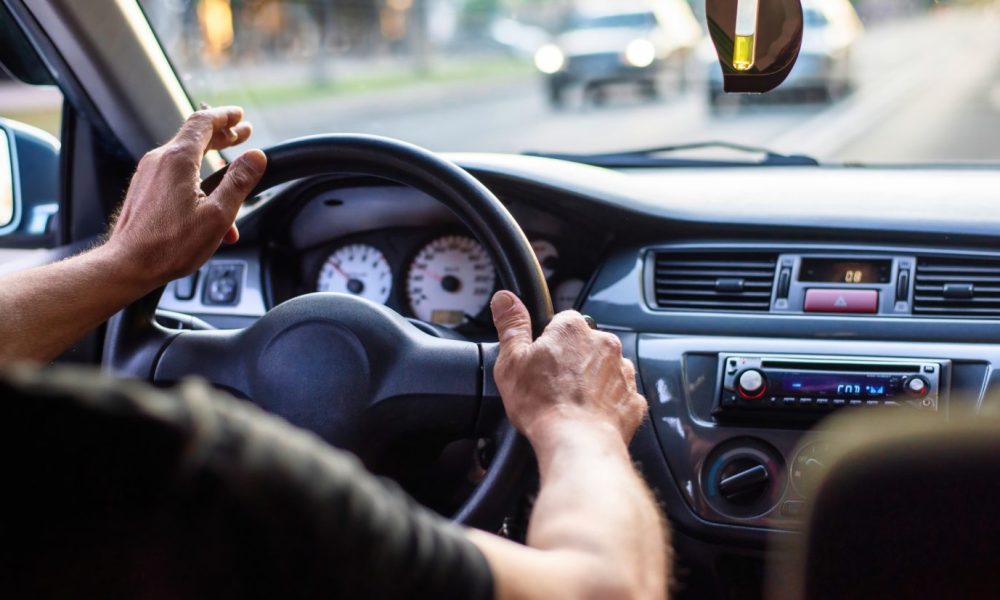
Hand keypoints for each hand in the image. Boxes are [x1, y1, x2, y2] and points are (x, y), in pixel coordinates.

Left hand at [106, 106, 265, 287]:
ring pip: (185, 157)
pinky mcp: (144, 189)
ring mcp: (148, 174)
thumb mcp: (218, 214)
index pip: (203, 122)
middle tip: (243, 133)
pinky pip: (174, 175)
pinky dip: (197, 178)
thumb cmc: (170, 245)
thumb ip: (239, 182)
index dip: (225, 116)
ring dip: (211, 159)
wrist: (128, 264)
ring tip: (232, 170)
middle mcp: (159, 160)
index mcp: (178, 160)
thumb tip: (256, 157)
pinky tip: (211, 203)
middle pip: (194, 136)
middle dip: (222, 134)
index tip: (240, 116)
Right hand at [490, 290, 645, 444]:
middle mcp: (604, 344)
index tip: (541, 361)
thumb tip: (504, 299)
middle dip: (572, 361)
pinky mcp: (633, 399)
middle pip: (585, 345)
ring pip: (605, 369)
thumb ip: (511, 325)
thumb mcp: (512, 361)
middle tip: (552, 386)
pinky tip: (589, 416)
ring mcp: (623, 372)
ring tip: (570, 404)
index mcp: (573, 329)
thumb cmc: (542, 404)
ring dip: (591, 381)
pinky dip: (607, 404)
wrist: (577, 443)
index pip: (562, 321)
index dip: (549, 342)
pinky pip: (619, 396)